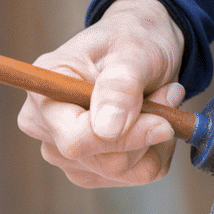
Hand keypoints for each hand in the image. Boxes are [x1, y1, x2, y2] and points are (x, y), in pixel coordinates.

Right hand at [17, 0, 185, 186]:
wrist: (142, 47)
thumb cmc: (132, 39)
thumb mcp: (133, 52)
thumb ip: (120, 87)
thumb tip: (106, 130)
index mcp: (43, 94)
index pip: (75, 140)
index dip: (124, 138)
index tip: (163, 122)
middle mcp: (46, 129)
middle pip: (105, 161)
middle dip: (148, 131)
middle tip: (169, 93)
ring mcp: (67, 154)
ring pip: (125, 171)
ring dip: (156, 138)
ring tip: (161, 99)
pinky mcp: (93, 168)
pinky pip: (139, 174)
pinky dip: (158, 149)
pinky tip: (154, 119)